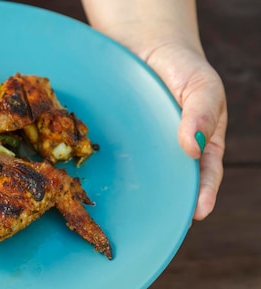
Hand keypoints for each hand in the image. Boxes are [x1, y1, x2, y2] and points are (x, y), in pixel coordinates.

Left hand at [81, 0, 227, 220]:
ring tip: (128, 217)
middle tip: (159, 226)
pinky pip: (116, 160)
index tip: (196, 214)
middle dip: (166, 206)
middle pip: (171, 184)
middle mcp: (170, 151)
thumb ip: (201, 113)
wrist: (145, 44)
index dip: (203, 195)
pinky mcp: (119, 142)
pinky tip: (100, 185)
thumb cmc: (182, 66)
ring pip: (142, 177)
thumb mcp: (202, 86)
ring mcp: (144, 148)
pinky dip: (111, 173)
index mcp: (200, 143)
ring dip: (136, 196)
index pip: (205, 174)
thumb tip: (192, 147)